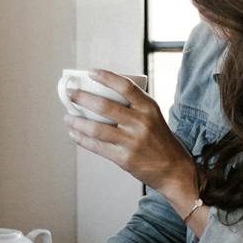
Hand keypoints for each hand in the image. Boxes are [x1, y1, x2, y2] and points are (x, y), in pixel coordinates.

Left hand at [64, 71, 198, 207]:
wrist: (174, 169)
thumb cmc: (160, 140)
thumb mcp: (154, 117)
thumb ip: (134, 106)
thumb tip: (101, 94)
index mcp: (149, 108)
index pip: (126, 86)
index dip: (106, 77)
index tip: (91, 72)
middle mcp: (141, 123)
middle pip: (105, 106)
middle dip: (82, 98)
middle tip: (70, 93)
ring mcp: (132, 141)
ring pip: (96, 128)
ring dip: (77, 121)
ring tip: (67, 117)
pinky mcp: (124, 158)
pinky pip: (97, 146)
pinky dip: (82, 139)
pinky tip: (74, 133)